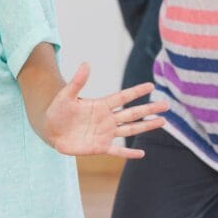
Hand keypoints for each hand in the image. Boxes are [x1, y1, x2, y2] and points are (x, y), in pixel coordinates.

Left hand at [44, 64, 167, 158]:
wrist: (50, 130)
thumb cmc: (57, 111)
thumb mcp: (66, 95)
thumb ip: (77, 81)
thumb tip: (86, 63)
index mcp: (101, 105)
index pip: (122, 97)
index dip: (136, 91)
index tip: (151, 85)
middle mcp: (107, 119)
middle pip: (132, 113)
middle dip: (149, 109)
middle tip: (166, 105)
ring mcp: (105, 133)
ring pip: (130, 130)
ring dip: (146, 126)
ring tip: (162, 122)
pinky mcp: (100, 147)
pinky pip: (117, 151)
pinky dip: (129, 153)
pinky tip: (142, 154)